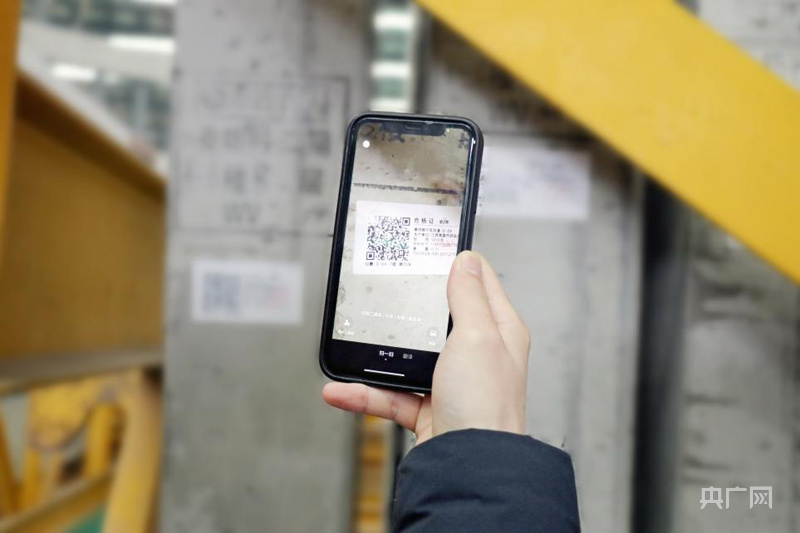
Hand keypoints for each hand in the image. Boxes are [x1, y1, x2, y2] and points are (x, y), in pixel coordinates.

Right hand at [322, 251, 529, 444]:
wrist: (471, 470)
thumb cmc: (487, 407)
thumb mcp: (477, 337)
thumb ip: (468, 297)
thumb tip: (466, 261)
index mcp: (498, 331)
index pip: (479, 283)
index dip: (457, 263)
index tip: (430, 247)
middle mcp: (477, 355)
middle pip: (438, 318)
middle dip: (408, 309)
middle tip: (386, 291)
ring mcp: (452, 382)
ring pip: (407, 358)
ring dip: (376, 357)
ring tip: (351, 345)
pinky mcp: (430, 409)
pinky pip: (391, 395)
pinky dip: (364, 393)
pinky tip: (340, 390)